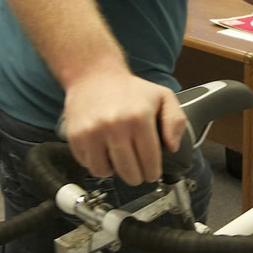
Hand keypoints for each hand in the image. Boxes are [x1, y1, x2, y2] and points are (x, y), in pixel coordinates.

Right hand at [62, 71, 187, 184]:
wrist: (93, 75)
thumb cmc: (129, 89)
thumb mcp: (162, 96)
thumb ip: (176, 121)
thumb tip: (173, 147)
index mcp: (139, 118)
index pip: (150, 161)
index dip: (153, 172)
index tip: (151, 173)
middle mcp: (115, 126)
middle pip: (129, 172)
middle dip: (136, 176)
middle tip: (137, 171)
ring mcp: (92, 132)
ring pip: (105, 172)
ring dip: (114, 172)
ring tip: (118, 161)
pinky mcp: (76, 136)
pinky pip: (88, 164)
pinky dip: (96, 163)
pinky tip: (103, 152)